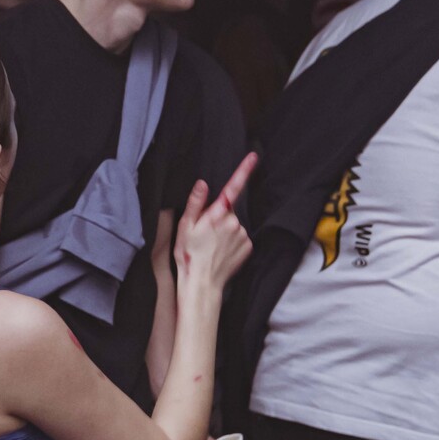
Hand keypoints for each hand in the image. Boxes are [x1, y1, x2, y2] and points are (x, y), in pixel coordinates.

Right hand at [174, 153, 256, 291]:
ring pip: (234, 225)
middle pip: (228, 210)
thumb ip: (195, 203)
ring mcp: (243, 234)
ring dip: (225, 230)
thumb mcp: (185, 226)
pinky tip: (221, 251)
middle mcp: (234, 222)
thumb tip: (202, 184)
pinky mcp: (248, 246)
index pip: (233, 186)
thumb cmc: (189, 254)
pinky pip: (240, 237)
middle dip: (219, 216)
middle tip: (204, 233)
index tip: (254, 157)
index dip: (244, 170)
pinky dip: (232, 241)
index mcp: (217, 214)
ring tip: (211, 245)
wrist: (202, 282)